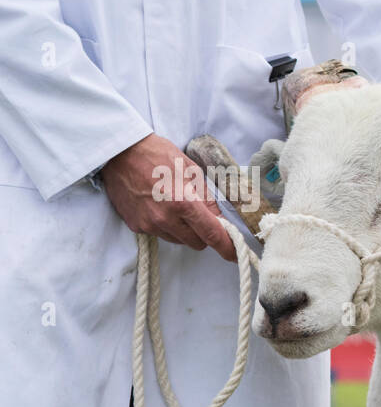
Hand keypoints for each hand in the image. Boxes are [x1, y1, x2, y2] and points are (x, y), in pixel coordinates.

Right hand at [101, 133, 236, 260]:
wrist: (119, 152)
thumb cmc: (158, 155)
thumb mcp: (192, 171)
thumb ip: (208, 199)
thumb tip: (219, 220)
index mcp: (183, 202)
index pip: (211, 234)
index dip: (226, 247)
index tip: (235, 254)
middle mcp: (165, 218)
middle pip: (196, 243)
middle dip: (203, 234)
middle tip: (200, 216)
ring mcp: (148, 224)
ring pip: (178, 240)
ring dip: (183, 230)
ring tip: (174, 205)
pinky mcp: (136, 226)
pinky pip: (160, 234)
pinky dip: (165, 225)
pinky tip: (158, 206)